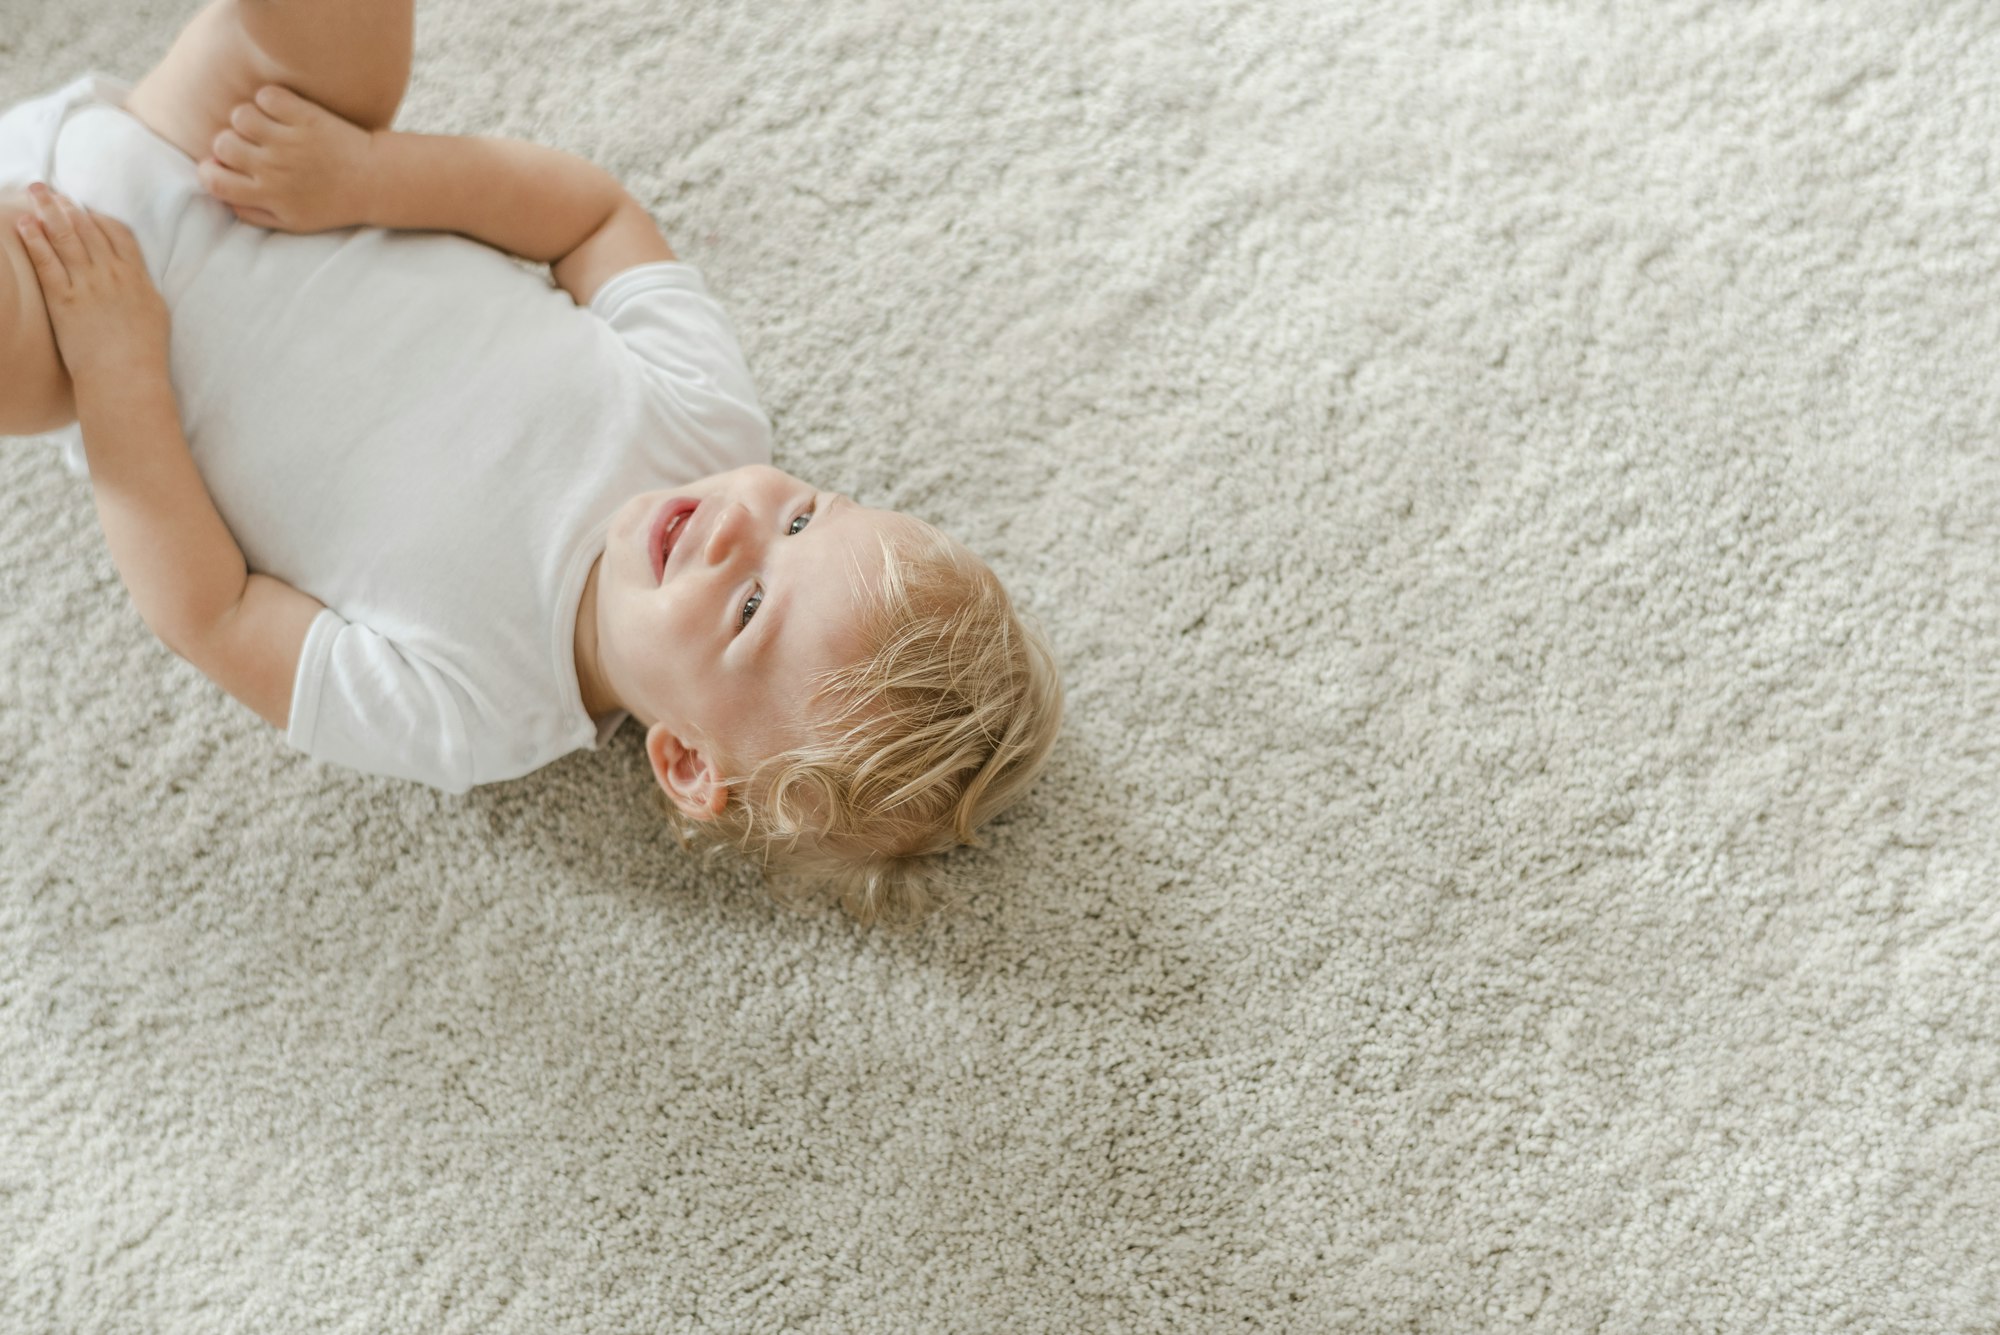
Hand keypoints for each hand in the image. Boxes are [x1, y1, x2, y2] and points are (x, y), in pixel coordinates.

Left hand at [13, 184, 168, 385]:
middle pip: (87, 229)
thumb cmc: (144, 356)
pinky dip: (35, 240)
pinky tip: (24, 224)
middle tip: (46, 188)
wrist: (127, 379)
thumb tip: (133, 280)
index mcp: (138, 278)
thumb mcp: (154, 315)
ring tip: (33, 194)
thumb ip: (141, 290)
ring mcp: (88, 286)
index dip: (97, 217)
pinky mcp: (65, 300)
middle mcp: (113, 275)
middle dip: (64, 205)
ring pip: (66, 239)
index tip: (81, 207)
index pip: (117, 235)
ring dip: (47, 212)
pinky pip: (47, 262)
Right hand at [197, 84, 376, 231]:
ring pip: (241, 116)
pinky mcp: (305, 117)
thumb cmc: (332, 204)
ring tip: (267, 125)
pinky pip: (267, 96)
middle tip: (250, 144)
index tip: (223, 165)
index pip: (213, 180)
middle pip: (222, 143)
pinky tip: (282, 109)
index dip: (210, 170)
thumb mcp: (293, 222)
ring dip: (249, 117)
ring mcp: (289, 141)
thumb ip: (253, 213)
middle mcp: (273, 168)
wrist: (375, 182)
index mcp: (267, 195)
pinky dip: (270, 97)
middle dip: (230, 142)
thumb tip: (221, 197)